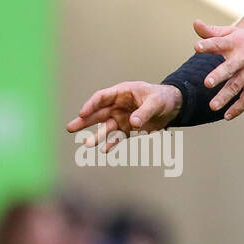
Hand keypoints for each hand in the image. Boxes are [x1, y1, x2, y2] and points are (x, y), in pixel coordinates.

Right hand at [66, 81, 182, 151]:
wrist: (173, 107)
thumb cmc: (163, 98)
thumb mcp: (156, 103)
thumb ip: (144, 112)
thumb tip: (132, 123)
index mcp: (122, 93)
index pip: (101, 98)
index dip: (91, 105)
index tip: (82, 113)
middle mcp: (118, 105)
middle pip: (97, 113)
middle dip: (84, 121)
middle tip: (70, 128)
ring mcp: (122, 118)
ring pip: (106, 127)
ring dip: (97, 136)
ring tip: (86, 145)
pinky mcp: (128, 129)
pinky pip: (117, 137)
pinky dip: (112, 143)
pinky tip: (105, 150)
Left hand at [193, 18, 243, 119]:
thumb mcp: (234, 33)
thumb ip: (212, 32)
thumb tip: (195, 23)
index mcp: (235, 43)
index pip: (219, 43)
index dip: (208, 45)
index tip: (197, 47)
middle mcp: (243, 58)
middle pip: (230, 67)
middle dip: (219, 75)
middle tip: (207, 83)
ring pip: (237, 86)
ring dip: (225, 96)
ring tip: (212, 106)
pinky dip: (238, 108)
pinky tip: (227, 116)